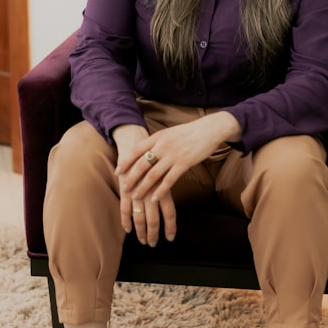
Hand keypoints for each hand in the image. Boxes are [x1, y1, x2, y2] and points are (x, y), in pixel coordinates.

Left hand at [114, 112, 240, 247]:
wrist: (210, 129)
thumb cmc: (189, 132)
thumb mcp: (169, 133)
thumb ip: (157, 142)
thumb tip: (145, 151)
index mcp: (158, 136)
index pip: (136, 150)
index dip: (126, 162)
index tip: (118, 171)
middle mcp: (163, 145)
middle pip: (142, 164)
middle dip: (131, 178)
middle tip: (124, 188)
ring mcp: (173, 155)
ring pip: (153, 174)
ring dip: (143, 187)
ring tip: (136, 197)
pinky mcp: (184, 163)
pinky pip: (169, 180)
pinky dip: (160, 191)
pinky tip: (155, 199)